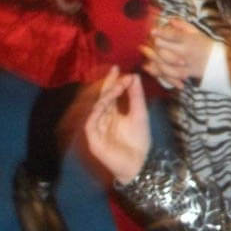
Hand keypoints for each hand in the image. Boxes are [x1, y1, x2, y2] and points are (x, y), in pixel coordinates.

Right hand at [84, 67, 150, 183]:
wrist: (140, 163)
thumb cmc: (139, 140)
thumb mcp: (140, 113)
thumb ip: (136, 96)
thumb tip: (134, 76)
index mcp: (112, 114)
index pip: (109, 94)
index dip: (112, 81)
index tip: (117, 68)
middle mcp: (102, 119)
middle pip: (101, 99)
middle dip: (108, 85)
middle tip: (116, 72)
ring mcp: (97, 130)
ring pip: (96, 108)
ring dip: (105, 96)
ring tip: (117, 86)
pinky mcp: (93, 140)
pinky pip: (91, 123)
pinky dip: (97, 112)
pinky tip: (105, 102)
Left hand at [142, 18, 214, 87]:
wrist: (218, 63)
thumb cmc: (207, 45)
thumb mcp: (197, 33)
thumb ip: (183, 26)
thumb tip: (170, 20)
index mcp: (190, 40)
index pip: (174, 35)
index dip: (162, 33)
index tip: (152, 31)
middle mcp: (185, 52)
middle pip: (165, 49)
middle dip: (153, 44)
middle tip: (145, 40)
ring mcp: (183, 64)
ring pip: (164, 62)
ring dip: (151, 56)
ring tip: (143, 50)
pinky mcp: (182, 74)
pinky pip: (167, 74)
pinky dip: (156, 71)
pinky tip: (147, 66)